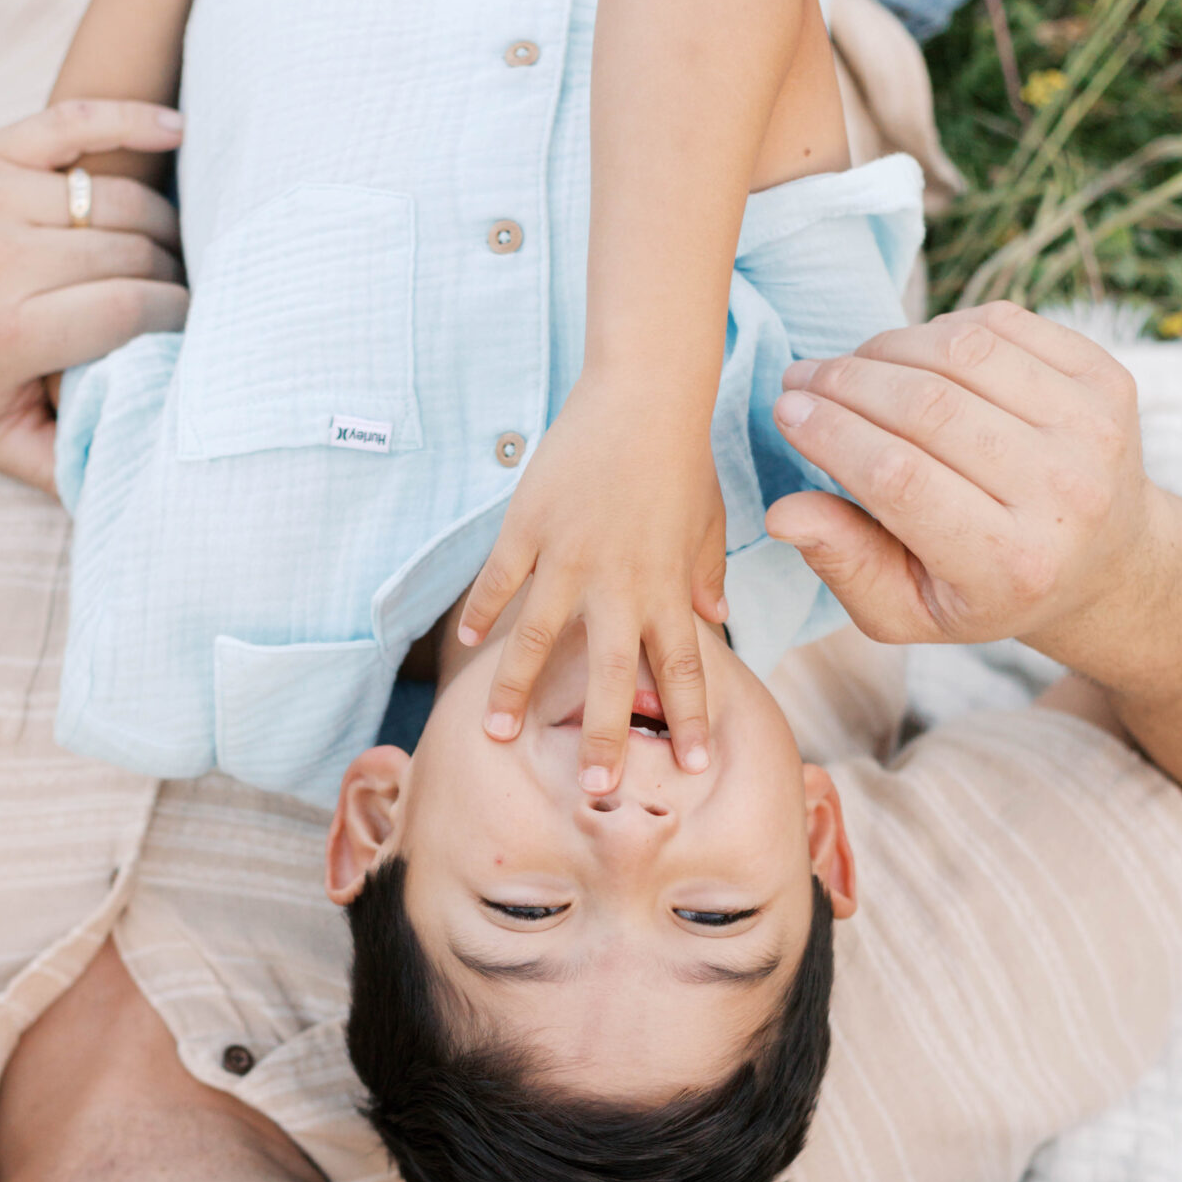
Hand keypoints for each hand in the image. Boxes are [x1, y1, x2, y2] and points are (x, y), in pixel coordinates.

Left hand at [0, 99, 186, 492]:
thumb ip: (64, 467)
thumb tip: (128, 481)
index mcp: (6, 334)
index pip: (129, 312)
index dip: (173, 318)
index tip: (183, 328)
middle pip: (131, 254)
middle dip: (168, 274)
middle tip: (173, 292)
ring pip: (119, 200)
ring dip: (157, 223)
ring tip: (162, 248)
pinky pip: (77, 122)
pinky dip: (133, 121)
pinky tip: (177, 132)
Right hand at [456, 380, 730, 792]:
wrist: (645, 391)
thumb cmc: (681, 456)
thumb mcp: (707, 520)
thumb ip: (705, 574)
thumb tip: (717, 620)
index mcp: (667, 585)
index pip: (683, 667)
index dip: (689, 718)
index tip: (690, 766)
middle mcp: (619, 582)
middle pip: (613, 675)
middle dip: (607, 736)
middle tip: (597, 789)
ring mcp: (568, 556)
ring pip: (538, 639)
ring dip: (517, 690)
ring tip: (495, 732)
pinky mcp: (528, 526)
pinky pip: (500, 579)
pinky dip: (481, 608)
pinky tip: (464, 638)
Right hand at [764, 301, 1155, 654]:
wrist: (1105, 560)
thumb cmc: (984, 589)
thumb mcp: (908, 609)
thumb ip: (845, 565)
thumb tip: (784, 514)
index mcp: (1010, 564)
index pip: (899, 479)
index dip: (832, 435)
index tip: (788, 410)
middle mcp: (1064, 494)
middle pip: (928, 408)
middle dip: (847, 382)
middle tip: (802, 378)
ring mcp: (1093, 429)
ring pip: (963, 353)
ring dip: (887, 347)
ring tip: (851, 366)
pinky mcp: (1108, 378)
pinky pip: (1004, 324)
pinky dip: (942, 329)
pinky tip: (914, 355)